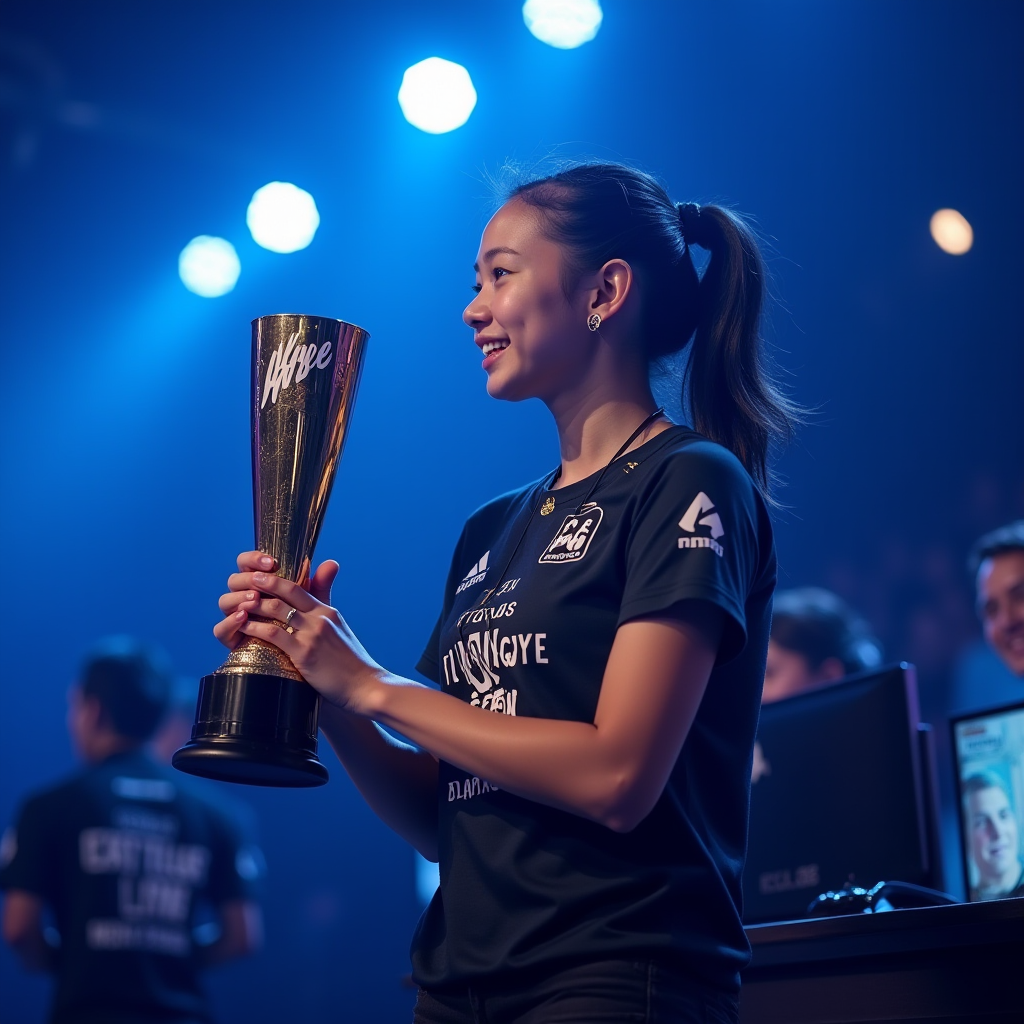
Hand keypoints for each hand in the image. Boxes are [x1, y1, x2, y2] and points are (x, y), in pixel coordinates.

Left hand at [214, 551, 383, 712]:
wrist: (365, 685)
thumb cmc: (352, 664)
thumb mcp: (340, 633)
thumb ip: (325, 620)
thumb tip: (314, 614)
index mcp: (328, 612)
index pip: (301, 587)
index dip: (279, 580)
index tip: (262, 575)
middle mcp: (320, 618)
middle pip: (287, 592)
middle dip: (264, 584)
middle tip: (246, 581)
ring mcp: (312, 634)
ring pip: (276, 610)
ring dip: (254, 605)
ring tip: (239, 605)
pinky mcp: (305, 653)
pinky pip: (274, 634)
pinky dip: (255, 627)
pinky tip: (244, 627)